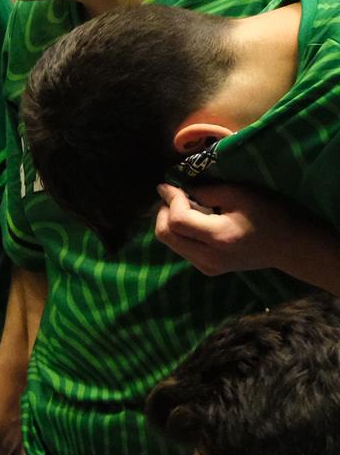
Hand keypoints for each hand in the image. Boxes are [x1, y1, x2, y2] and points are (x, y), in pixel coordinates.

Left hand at [153, 182, 307, 276]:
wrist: (291, 246)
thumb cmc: (271, 214)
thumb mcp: (241, 194)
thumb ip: (207, 192)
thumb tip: (179, 190)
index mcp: (219, 237)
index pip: (177, 221)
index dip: (169, 200)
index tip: (167, 185)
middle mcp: (207, 257)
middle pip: (165, 236)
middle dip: (162, 212)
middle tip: (171, 195)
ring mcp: (206, 267)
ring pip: (170, 243)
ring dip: (170, 222)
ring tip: (183, 206)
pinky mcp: (207, 269)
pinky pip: (182, 249)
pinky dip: (180, 233)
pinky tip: (193, 221)